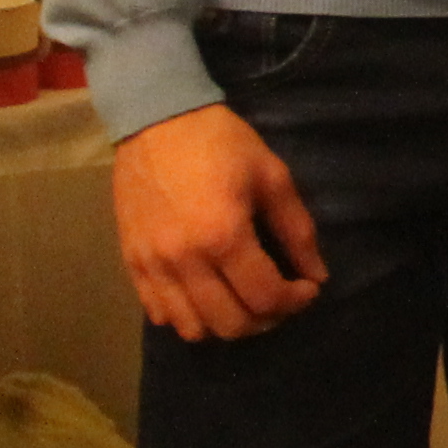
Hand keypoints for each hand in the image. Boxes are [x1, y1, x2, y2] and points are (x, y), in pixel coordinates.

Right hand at [112, 105, 324, 342]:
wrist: (155, 119)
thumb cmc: (221, 142)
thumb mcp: (272, 176)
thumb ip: (297, 230)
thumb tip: (317, 275)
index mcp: (223, 235)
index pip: (265, 298)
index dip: (295, 302)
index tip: (307, 288)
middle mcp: (184, 260)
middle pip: (230, 324)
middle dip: (266, 320)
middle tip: (280, 298)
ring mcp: (152, 265)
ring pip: (192, 328)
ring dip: (225, 325)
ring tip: (243, 301)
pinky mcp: (130, 263)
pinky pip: (158, 313)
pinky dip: (187, 316)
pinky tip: (205, 295)